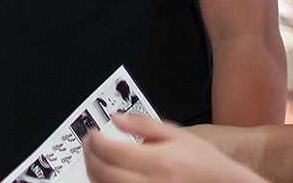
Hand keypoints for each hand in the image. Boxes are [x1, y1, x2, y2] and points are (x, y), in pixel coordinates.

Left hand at [84, 115, 264, 182]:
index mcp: (159, 161)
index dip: (94, 140)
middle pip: (104, 172)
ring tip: (94, 157)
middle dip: (90, 155)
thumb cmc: (203, 163)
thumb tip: (117, 118)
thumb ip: (144, 124)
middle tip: (89, 143)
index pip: (112, 151)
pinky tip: (106, 174)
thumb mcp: (177, 134)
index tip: (91, 133)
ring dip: (93, 171)